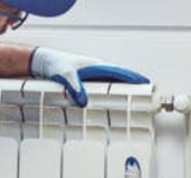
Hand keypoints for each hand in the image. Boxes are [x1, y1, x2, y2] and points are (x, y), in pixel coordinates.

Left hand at [30, 47, 149, 107]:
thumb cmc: (55, 65)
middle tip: (147, 94)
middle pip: (120, 78)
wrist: (44, 62)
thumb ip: (76, 89)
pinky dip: (112, 93)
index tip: (146, 84)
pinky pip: (104, 88)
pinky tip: (114, 102)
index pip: (120, 73)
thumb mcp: (65, 77)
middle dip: (133, 85)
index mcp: (96, 66)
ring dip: (123, 90)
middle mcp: (97, 70)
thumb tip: (85, 102)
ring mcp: (93, 76)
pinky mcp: (87, 82)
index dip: (134, 78)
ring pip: (113, 83)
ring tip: (135, 101)